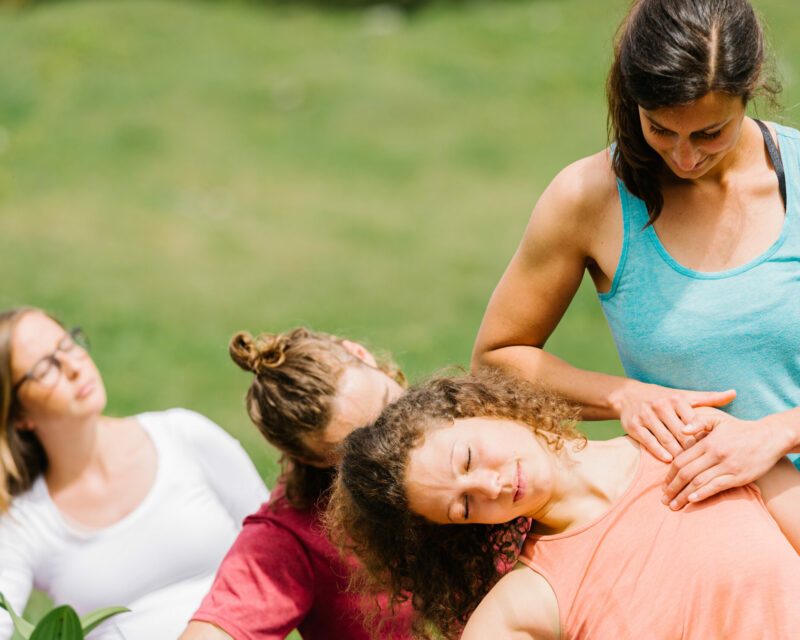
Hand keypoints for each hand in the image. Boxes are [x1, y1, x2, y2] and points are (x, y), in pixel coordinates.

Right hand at [611, 381, 735, 462]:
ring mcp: (646, 416)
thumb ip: (710, 397)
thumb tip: (734, 393)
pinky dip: (659, 452)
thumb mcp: (685, 395)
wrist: (628, 395)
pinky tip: (668, 460)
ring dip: (677, 454)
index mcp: (677, 399)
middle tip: (704, 464)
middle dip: (693, 449)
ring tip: (688, 467)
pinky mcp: (633, 425)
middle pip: (681, 433)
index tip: (715, 450)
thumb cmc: (663, 397)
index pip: (695, 422)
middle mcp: (661, 406)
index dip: (705, 437)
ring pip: (666, 438)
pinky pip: (648, 441)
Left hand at [661, 408, 788, 509]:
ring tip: (674, 505)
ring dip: (684, 495)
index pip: (681, 460)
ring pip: (699, 482)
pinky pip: (717, 487)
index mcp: (707, 442)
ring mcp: (727, 466)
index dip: (669, 474)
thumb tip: (681, 430)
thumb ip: (698, 422)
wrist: (769, 437)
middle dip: (672, 488)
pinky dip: (703, 494)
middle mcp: (715, 454)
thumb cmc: (739, 429)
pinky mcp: (739, 477)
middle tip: (663, 499)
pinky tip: (692, 500)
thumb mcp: (717, 420)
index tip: (663, 485)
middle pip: (687, 473)